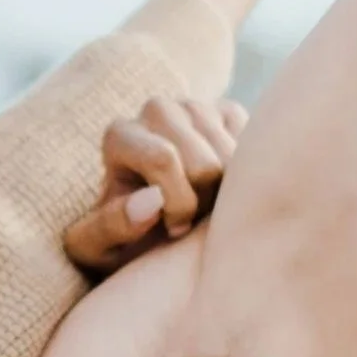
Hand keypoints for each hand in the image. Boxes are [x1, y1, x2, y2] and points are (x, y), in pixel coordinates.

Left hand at [63, 94, 247, 274]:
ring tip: (205, 206)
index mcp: (119, 135)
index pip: (163, 159)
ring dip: (227, 193)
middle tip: (191, 219)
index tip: (173, 230)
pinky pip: (255, 146)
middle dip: (204, 203)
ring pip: (235, 158)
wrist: (154, 231)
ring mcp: (196, 108)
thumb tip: (151, 202)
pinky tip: (224, 188)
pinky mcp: (230, 113)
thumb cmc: (123, 242)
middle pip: (205, 163)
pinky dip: (246, 176)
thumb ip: (112, 227)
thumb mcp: (101, 248)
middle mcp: (156, 110)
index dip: (178, 204)